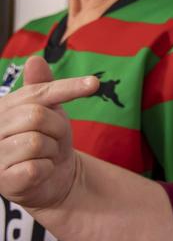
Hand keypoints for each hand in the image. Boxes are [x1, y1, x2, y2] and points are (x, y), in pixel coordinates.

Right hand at [0, 57, 96, 210]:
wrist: (51, 177)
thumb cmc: (48, 139)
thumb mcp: (49, 110)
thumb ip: (42, 87)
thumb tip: (35, 60)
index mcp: (2, 108)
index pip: (36, 93)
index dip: (66, 87)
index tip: (94, 83)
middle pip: (36, 116)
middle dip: (56, 128)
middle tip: (52, 139)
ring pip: (37, 142)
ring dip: (52, 151)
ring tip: (44, 155)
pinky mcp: (4, 180)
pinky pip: (36, 167)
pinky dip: (47, 169)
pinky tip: (39, 171)